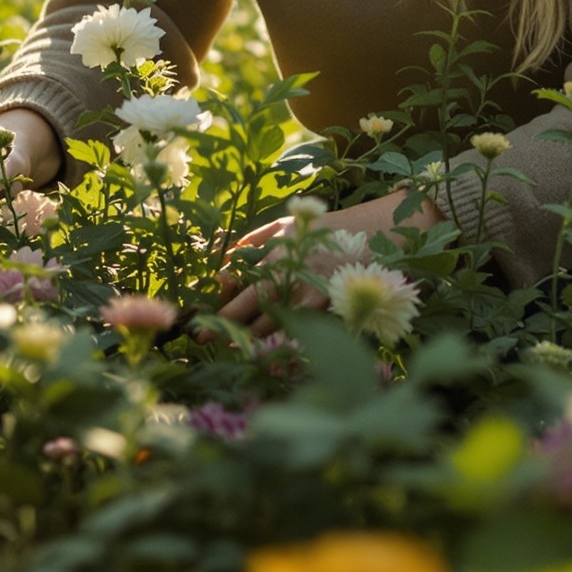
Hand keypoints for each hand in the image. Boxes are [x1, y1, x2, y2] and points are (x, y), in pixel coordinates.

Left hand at [214, 188, 435, 335]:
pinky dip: (282, 340)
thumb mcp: (283, 227)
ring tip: (234, 344)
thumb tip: (223, 266)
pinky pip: (300, 333)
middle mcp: (293, 283)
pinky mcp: (330, 314)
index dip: (219, 314)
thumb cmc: (320, 229)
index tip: (199, 327)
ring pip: (275, 331)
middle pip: (253, 318)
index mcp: (277, 261)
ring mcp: (313, 301)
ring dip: (252, 340)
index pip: (239, 295)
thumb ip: (250, 244)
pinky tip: (269, 344)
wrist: (371, 235)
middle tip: (204, 339)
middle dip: (227, 331)